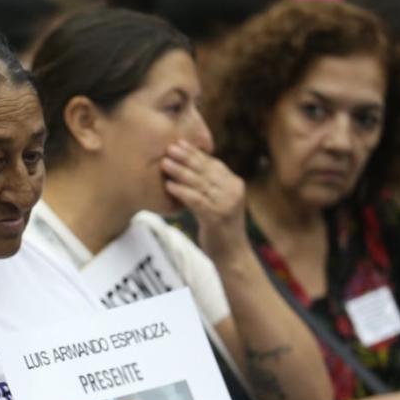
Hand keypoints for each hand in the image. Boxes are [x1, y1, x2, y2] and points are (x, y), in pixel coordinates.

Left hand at [160, 141, 249, 263]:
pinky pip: (196, 200)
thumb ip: (210, 187)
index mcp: (235, 185)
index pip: (213, 164)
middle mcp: (233, 191)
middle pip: (205, 170)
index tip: (179, 143)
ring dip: (180, 172)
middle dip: (186, 157)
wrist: (232, 255)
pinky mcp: (217, 217)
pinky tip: (169, 185)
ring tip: (164, 163)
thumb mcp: (219, 203)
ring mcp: (226, 204)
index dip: (195, 153)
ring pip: (199, 183)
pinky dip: (182, 191)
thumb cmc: (221, 230)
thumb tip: (189, 169)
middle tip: (169, 147)